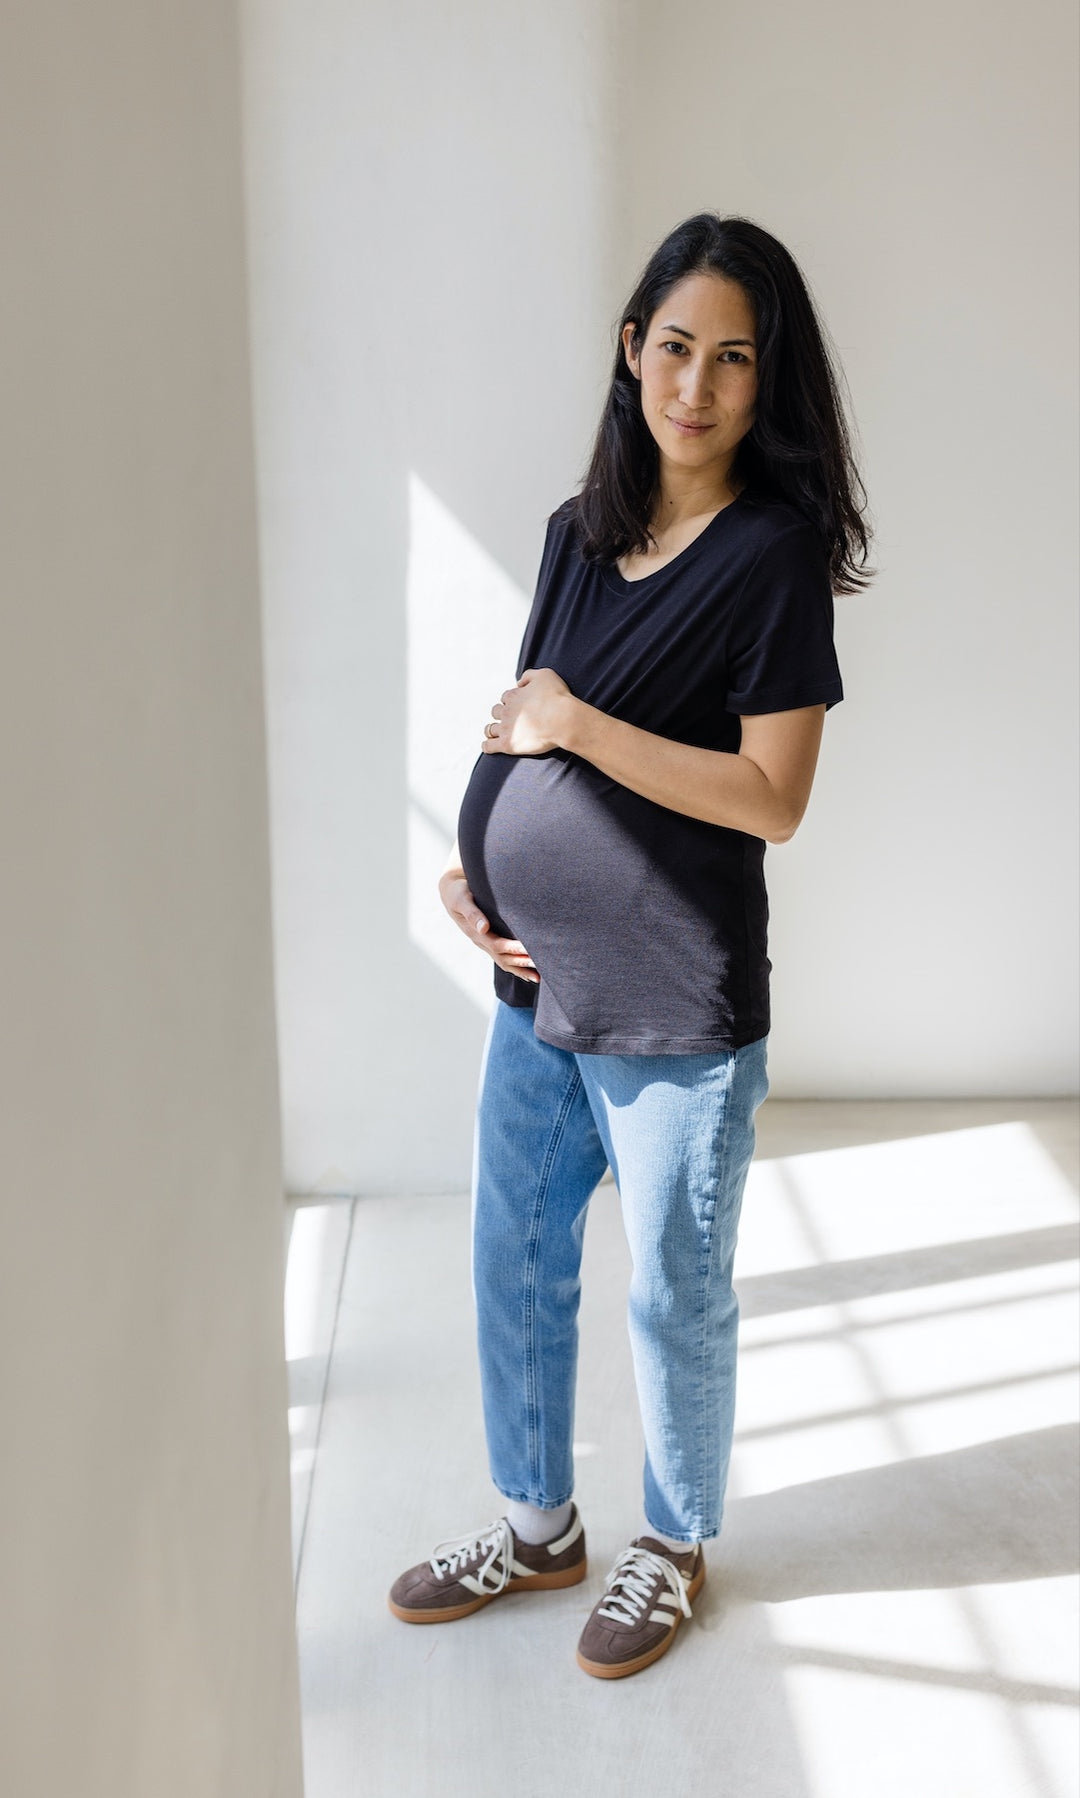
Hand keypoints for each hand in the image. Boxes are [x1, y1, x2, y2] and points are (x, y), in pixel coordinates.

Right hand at [438, 869, 538, 984]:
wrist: (452, 893)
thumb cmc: (458, 893)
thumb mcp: (462, 900)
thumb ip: (473, 914)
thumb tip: (483, 928)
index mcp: (475, 933)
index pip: (497, 945)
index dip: (513, 949)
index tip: (529, 950)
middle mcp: (480, 941)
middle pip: (503, 958)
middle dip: (521, 963)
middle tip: (542, 966)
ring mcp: (485, 943)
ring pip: (504, 961)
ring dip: (521, 970)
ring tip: (539, 978)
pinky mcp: (490, 941)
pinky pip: (503, 958)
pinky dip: (516, 967)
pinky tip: (528, 972)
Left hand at [480, 667, 573, 756]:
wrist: (563, 719)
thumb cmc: (557, 697)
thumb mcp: (544, 675)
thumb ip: (529, 675)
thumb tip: (519, 683)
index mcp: (514, 695)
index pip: (506, 697)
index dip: (513, 701)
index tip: (521, 706)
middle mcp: (507, 711)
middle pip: (496, 711)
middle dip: (502, 714)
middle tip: (513, 720)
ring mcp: (506, 728)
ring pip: (490, 728)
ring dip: (494, 729)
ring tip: (499, 733)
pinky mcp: (508, 744)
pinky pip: (489, 746)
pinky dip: (487, 745)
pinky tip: (489, 746)